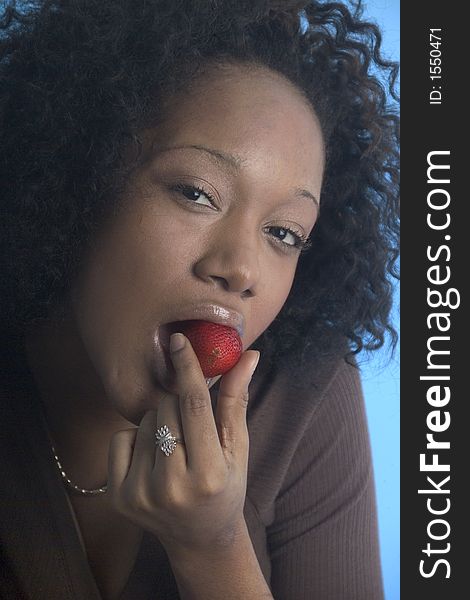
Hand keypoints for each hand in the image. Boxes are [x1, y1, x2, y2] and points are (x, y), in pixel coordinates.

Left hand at [107, 332, 259, 555]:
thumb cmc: (226, 487)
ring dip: (159, 423)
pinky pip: (121, 437)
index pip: (195, 406)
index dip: (187, 369)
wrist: (199, 537)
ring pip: (145, 421)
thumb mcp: (237, 447)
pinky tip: (153, 459)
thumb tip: (248, 355)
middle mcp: (172, 487)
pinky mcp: (118, 497)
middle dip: (178, 405)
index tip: (178, 340)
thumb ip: (237, 400)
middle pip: (167, 408)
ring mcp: (140, 494)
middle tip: (190, 428)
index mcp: (209, 474)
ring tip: (174, 449)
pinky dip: (136, 439)